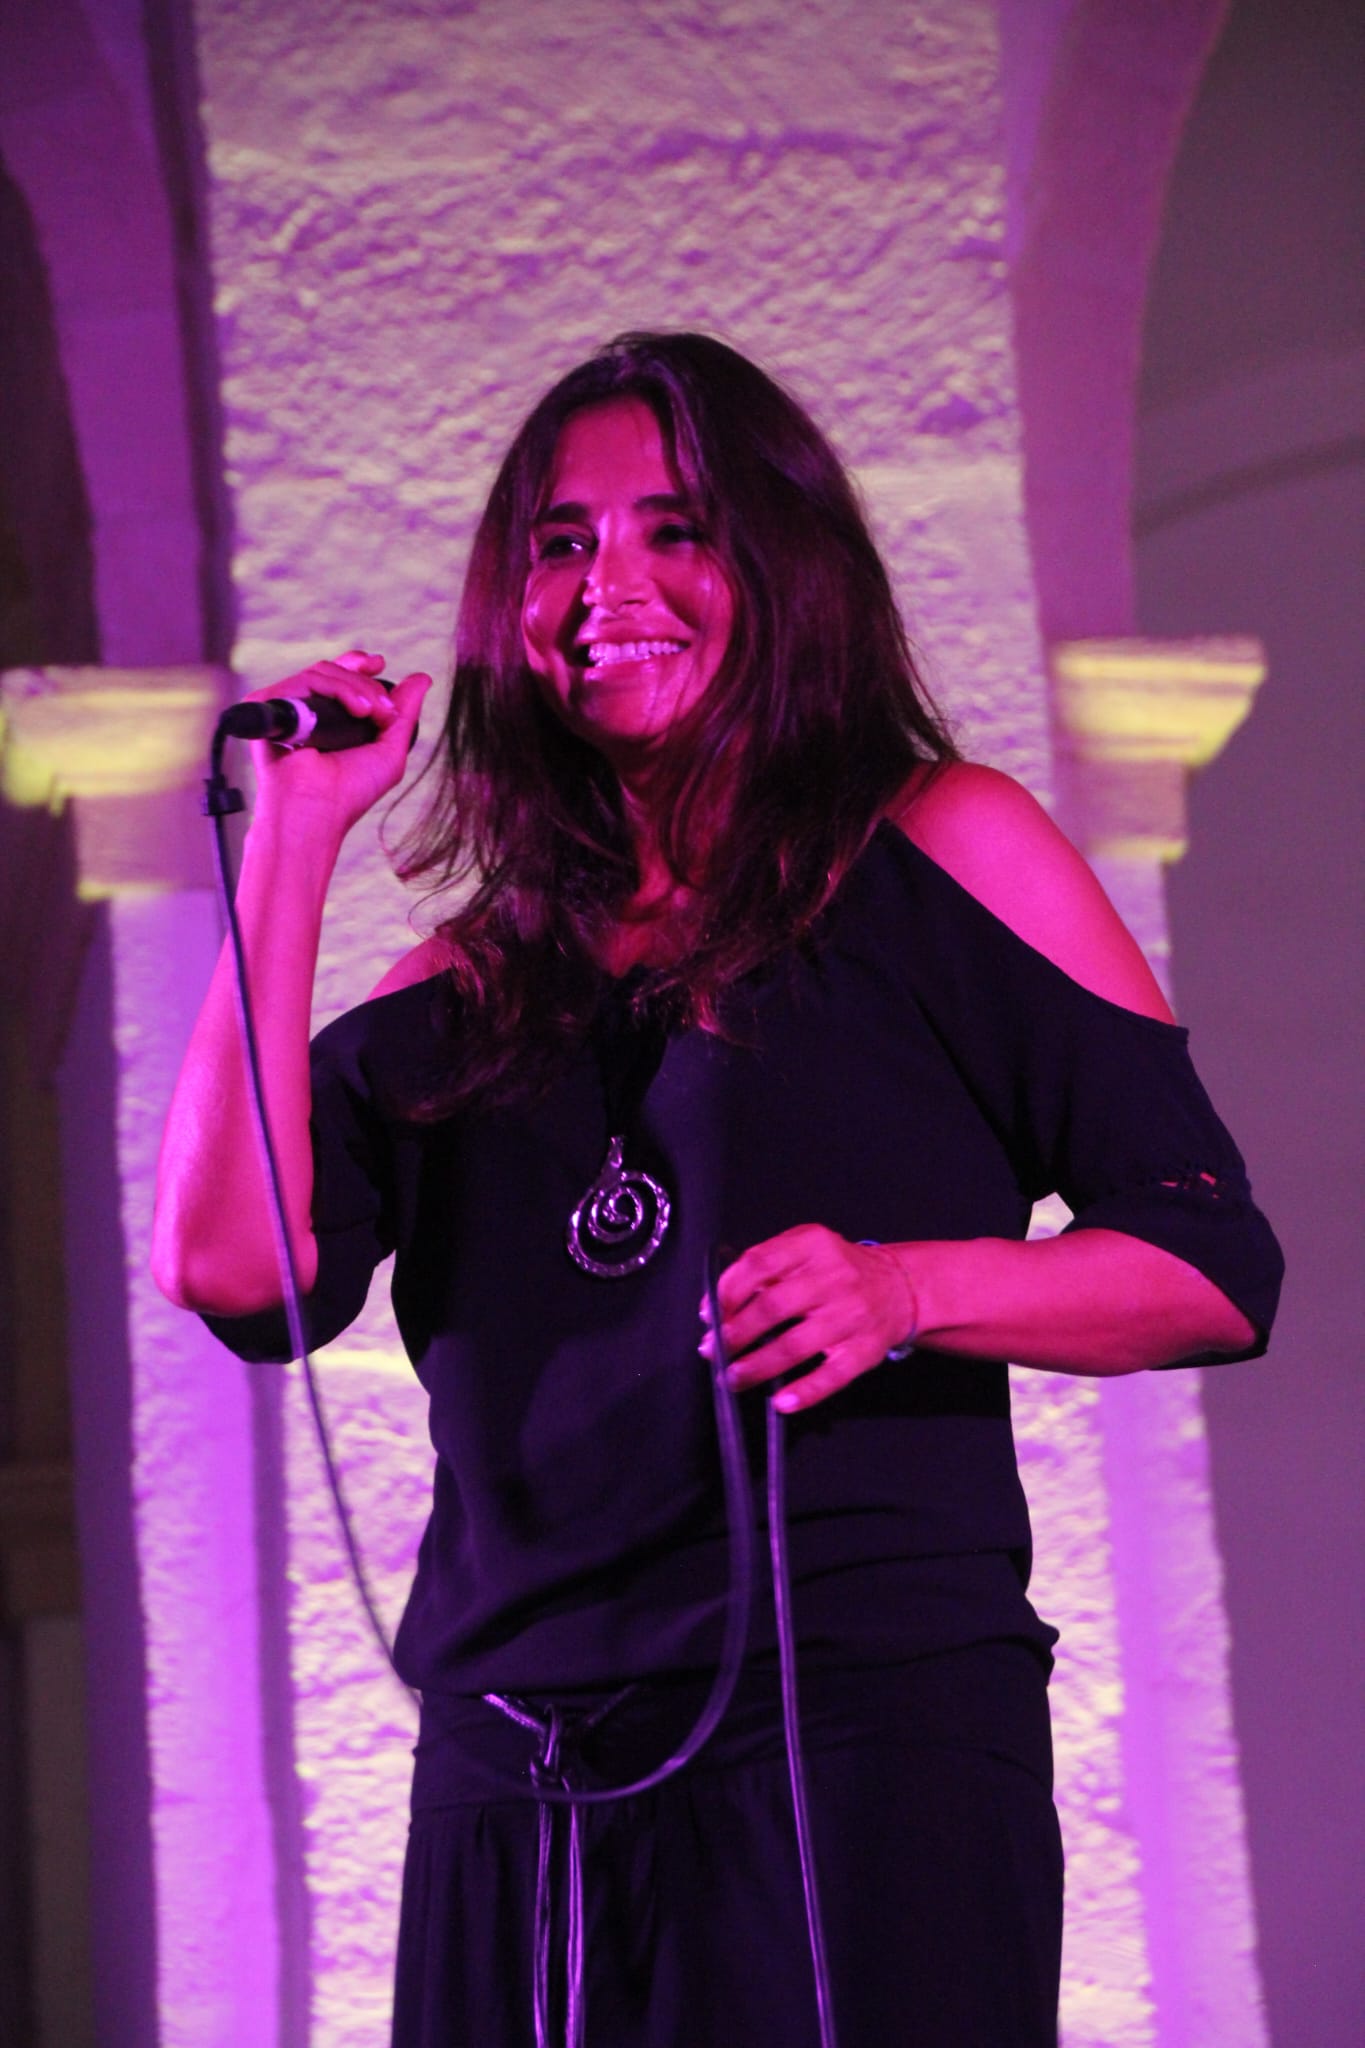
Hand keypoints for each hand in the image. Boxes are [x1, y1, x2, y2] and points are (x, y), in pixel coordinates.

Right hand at [245, 650, 433, 837]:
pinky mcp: (268, 703)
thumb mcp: (388, 749)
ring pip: (323, 671)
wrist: (318, 808)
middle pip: (334, 669)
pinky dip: (336, 689)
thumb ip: (404, 713)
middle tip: (384, 712)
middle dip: (367, 684)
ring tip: (370, 714)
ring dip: (356, 687)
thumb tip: (423, 678)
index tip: (379, 664)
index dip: (358, 664)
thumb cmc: (350, 792)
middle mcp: (303, 709)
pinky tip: (354, 711)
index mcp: (326, 718)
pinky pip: (306, 679)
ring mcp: (285, 706)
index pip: (338, 675)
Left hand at [699, 1225, 918, 1412]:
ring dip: (758, 1365)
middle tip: (713, 1351)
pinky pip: (832, 1376)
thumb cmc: (837, 1271)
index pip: (759, 1264)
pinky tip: (780, 1402)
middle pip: (773, 1307)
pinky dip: (804, 1392)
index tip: (710, 1315)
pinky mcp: (865, 1350)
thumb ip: (765, 1268)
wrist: (897, 1288)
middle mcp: (835, 1278)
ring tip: (734, 1377)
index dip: (728, 1292)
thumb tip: (719, 1306)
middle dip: (735, 1333)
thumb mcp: (805, 1251)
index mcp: (813, 1246)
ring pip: (796, 1345)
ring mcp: (852, 1315)